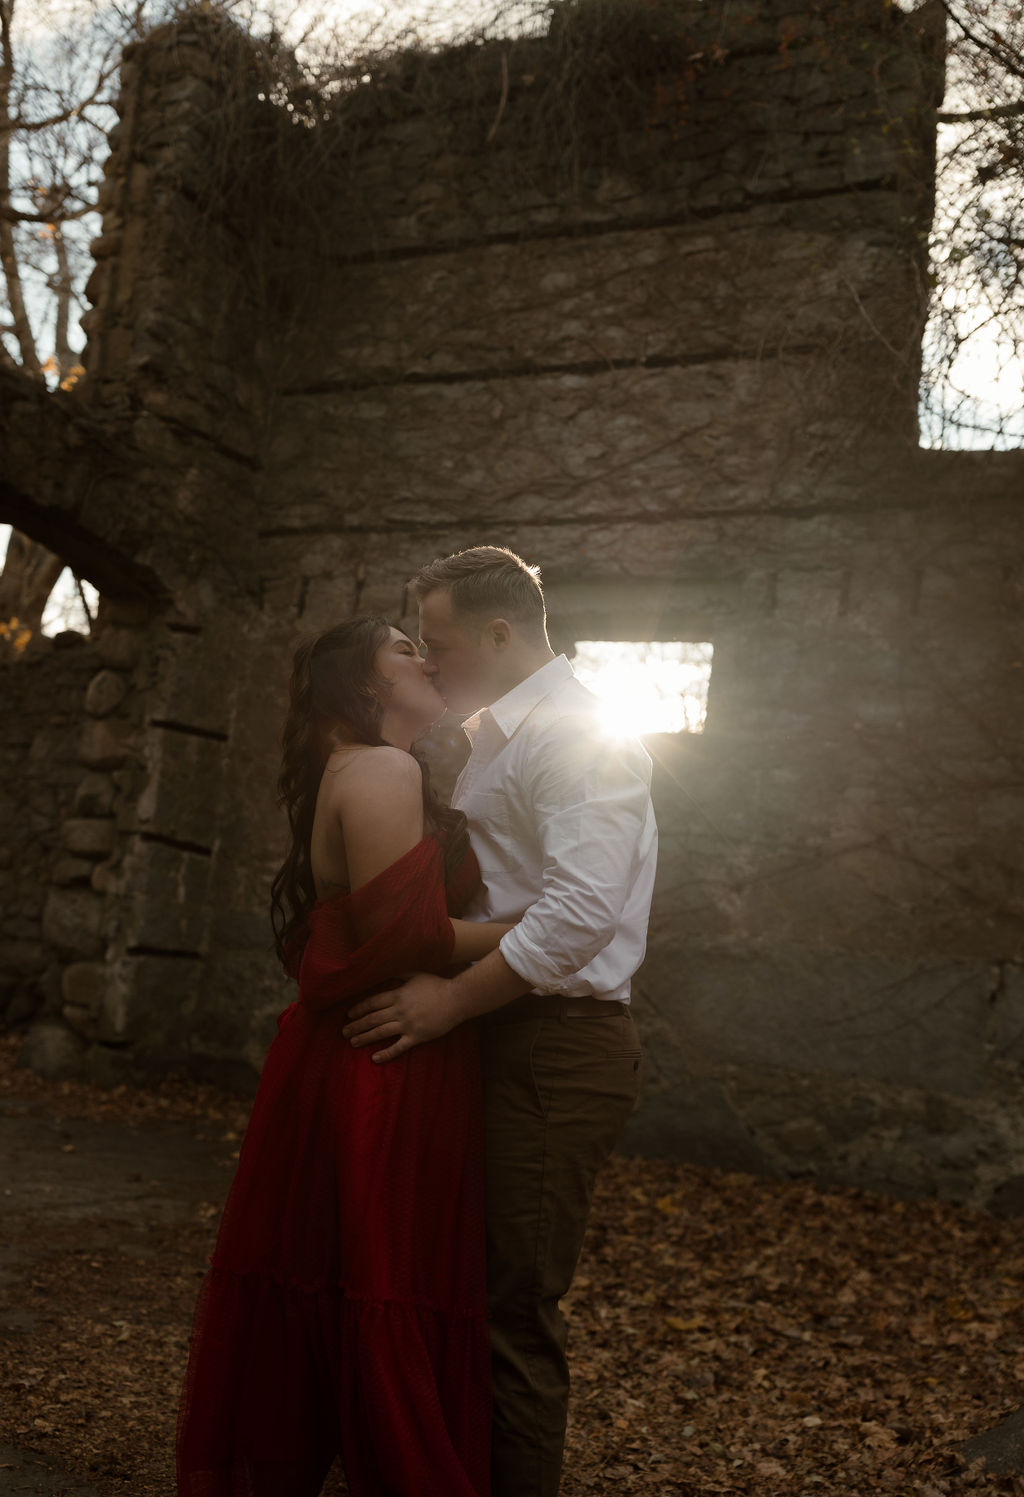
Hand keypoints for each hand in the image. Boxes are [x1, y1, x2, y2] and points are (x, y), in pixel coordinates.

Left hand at [342, 973, 459, 1063]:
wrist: (456, 999)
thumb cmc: (437, 985)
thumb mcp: (416, 974)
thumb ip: (399, 973)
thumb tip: (384, 968)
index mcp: (398, 995)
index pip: (373, 1002)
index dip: (359, 1008)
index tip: (348, 1014)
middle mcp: (400, 1010)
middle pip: (373, 1018)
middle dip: (356, 1025)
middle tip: (344, 1032)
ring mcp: (408, 1024)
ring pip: (381, 1032)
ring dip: (365, 1038)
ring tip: (352, 1043)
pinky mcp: (417, 1036)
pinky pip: (398, 1047)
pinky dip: (386, 1053)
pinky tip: (374, 1058)